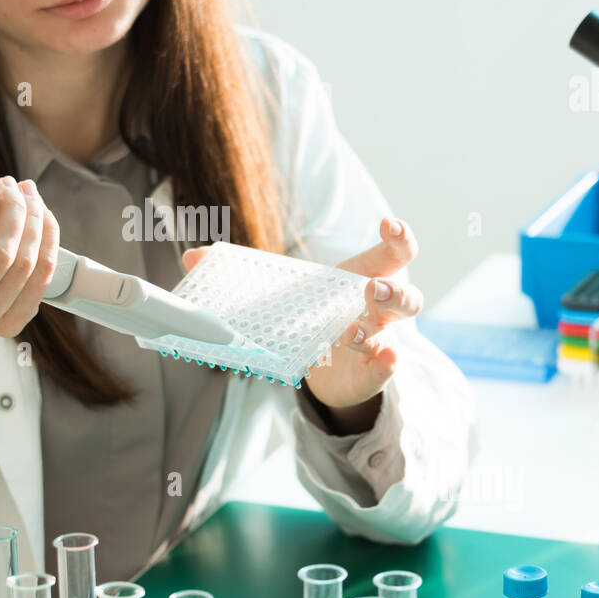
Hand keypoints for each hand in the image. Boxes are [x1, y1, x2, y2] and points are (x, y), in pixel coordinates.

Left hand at [181, 216, 421, 418]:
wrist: (325, 371)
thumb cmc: (310, 317)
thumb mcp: (281, 293)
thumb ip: (238, 273)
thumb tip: (192, 257)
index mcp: (360, 278)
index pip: (394, 253)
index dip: (399, 237)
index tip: (389, 224)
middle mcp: (379, 308)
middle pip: (405, 294)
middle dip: (394, 289)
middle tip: (372, 289)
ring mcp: (380, 340)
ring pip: (395, 330)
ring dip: (380, 326)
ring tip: (354, 331)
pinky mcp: (370, 373)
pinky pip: (384, 370)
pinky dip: (384, 365)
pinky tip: (382, 360)